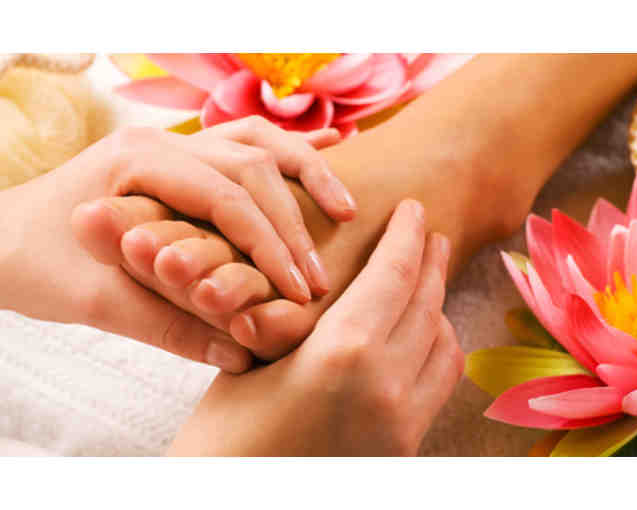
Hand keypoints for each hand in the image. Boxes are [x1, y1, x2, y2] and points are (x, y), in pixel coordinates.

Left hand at [0, 117, 352, 372]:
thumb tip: (240, 353)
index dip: (270, 246)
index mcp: (137, 162)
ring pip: (256, 142)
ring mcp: (173, 144)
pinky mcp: (181, 158)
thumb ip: (167, 326)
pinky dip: (287, 150)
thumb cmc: (31, 262)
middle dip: (292, 225)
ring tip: (344, 208)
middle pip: (251, 167)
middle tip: (319, 279)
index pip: (227, 199)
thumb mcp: (94, 303)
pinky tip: (327, 150)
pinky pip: (244, 142)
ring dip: (304, 173)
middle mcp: (162, 142)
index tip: (301, 292)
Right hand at [167, 200, 463, 455]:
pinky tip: (415, 337)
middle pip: (427, 303)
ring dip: (437, 305)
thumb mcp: (252, 363)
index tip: (414, 209)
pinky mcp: (404, 449)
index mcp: (343, 353)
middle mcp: (387, 385)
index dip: (407, 234)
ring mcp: (404, 422)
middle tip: (431, 235)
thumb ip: (304, 322)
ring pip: (444, 343)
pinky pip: (438, 383)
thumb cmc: (220, 439)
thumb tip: (332, 287)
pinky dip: (436, 347)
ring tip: (422, 282)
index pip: (392, 274)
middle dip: (431, 261)